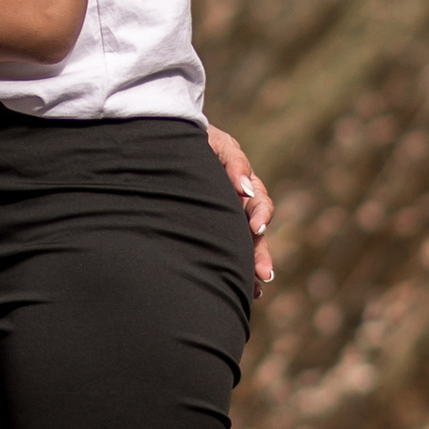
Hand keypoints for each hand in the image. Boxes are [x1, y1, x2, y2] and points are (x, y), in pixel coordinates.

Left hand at [206, 121, 274, 289]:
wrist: (165, 139)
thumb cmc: (194, 139)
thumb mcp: (216, 143)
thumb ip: (233, 162)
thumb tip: (245, 189)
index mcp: (242, 185)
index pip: (259, 203)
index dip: (260, 215)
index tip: (256, 228)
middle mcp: (237, 205)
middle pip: (255, 233)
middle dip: (260, 253)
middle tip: (263, 273)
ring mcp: (225, 218)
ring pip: (243, 246)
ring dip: (250, 267)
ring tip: (255, 288)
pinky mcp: (209, 228)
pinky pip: (225, 250)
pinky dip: (235, 268)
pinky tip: (242, 289)